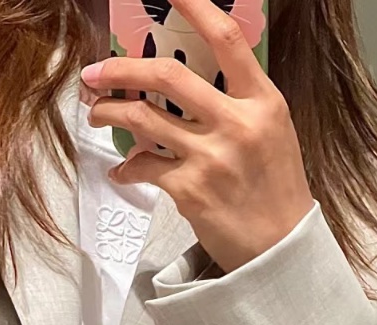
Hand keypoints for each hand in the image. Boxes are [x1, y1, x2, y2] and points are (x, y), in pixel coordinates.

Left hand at [81, 0, 314, 273]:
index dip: (197, 8)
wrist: (280, 248)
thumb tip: (190, 85)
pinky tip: (123, 169)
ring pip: (143, 119)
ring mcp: (210, 157)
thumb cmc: (275, 191)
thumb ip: (238, 104)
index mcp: (263, 101)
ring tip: (97, 111)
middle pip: (167, 76)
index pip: (228, 41)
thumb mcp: (272, 133)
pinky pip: (143, 166)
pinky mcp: (189, 190)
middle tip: (96, 72)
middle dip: (121, 69)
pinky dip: (127, 167)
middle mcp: (236, 123)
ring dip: (110, 112)